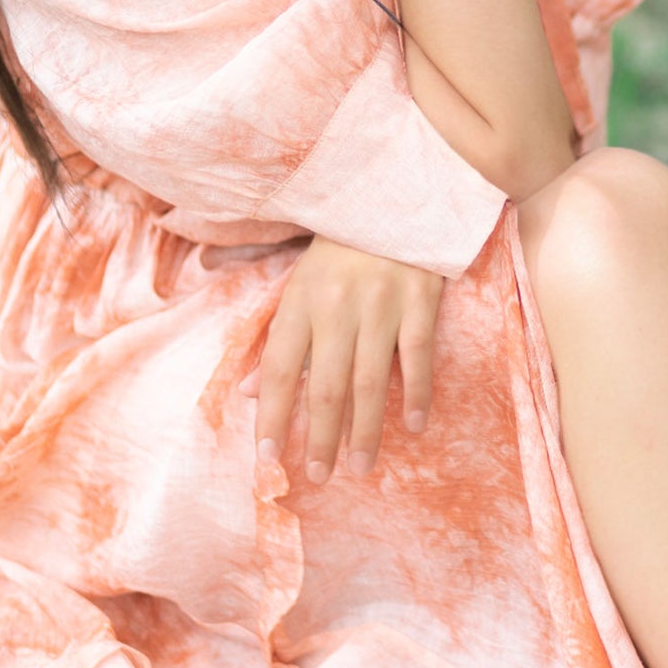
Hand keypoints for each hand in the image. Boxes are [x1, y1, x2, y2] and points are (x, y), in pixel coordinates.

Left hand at [237, 234, 443, 482]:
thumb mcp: (301, 284)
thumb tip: (248, 393)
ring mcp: (381, 304)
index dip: (270, 417)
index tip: (267, 459)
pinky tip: (414, 425)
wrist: (396, 192)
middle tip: (319, 474)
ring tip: (360, 466)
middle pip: (323, 386)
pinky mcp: (420, 300)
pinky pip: (417, 357)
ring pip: (368, 381)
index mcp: (300, 300)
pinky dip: (415, 394)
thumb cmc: (342, 246)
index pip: (277, 369)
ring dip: (364, 430)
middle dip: (319, 437)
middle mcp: (337, 306)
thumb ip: (280, 337)